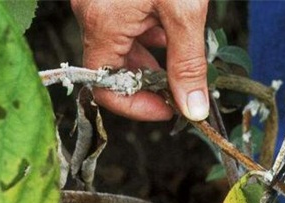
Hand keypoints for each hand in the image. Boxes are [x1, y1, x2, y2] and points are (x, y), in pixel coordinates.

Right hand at [71, 0, 209, 120]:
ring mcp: (97, 2)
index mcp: (102, 23)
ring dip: (151, 63)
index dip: (137, 107)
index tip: (169, 109)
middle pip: (114, 71)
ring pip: (120, 49)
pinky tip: (173, 35)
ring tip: (182, 64)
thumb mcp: (184, 12)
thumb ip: (187, 63)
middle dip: (149, 86)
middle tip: (182, 91)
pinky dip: (148, 38)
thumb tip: (193, 108)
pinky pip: (123, 26)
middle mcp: (91, 14)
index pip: (106, 89)